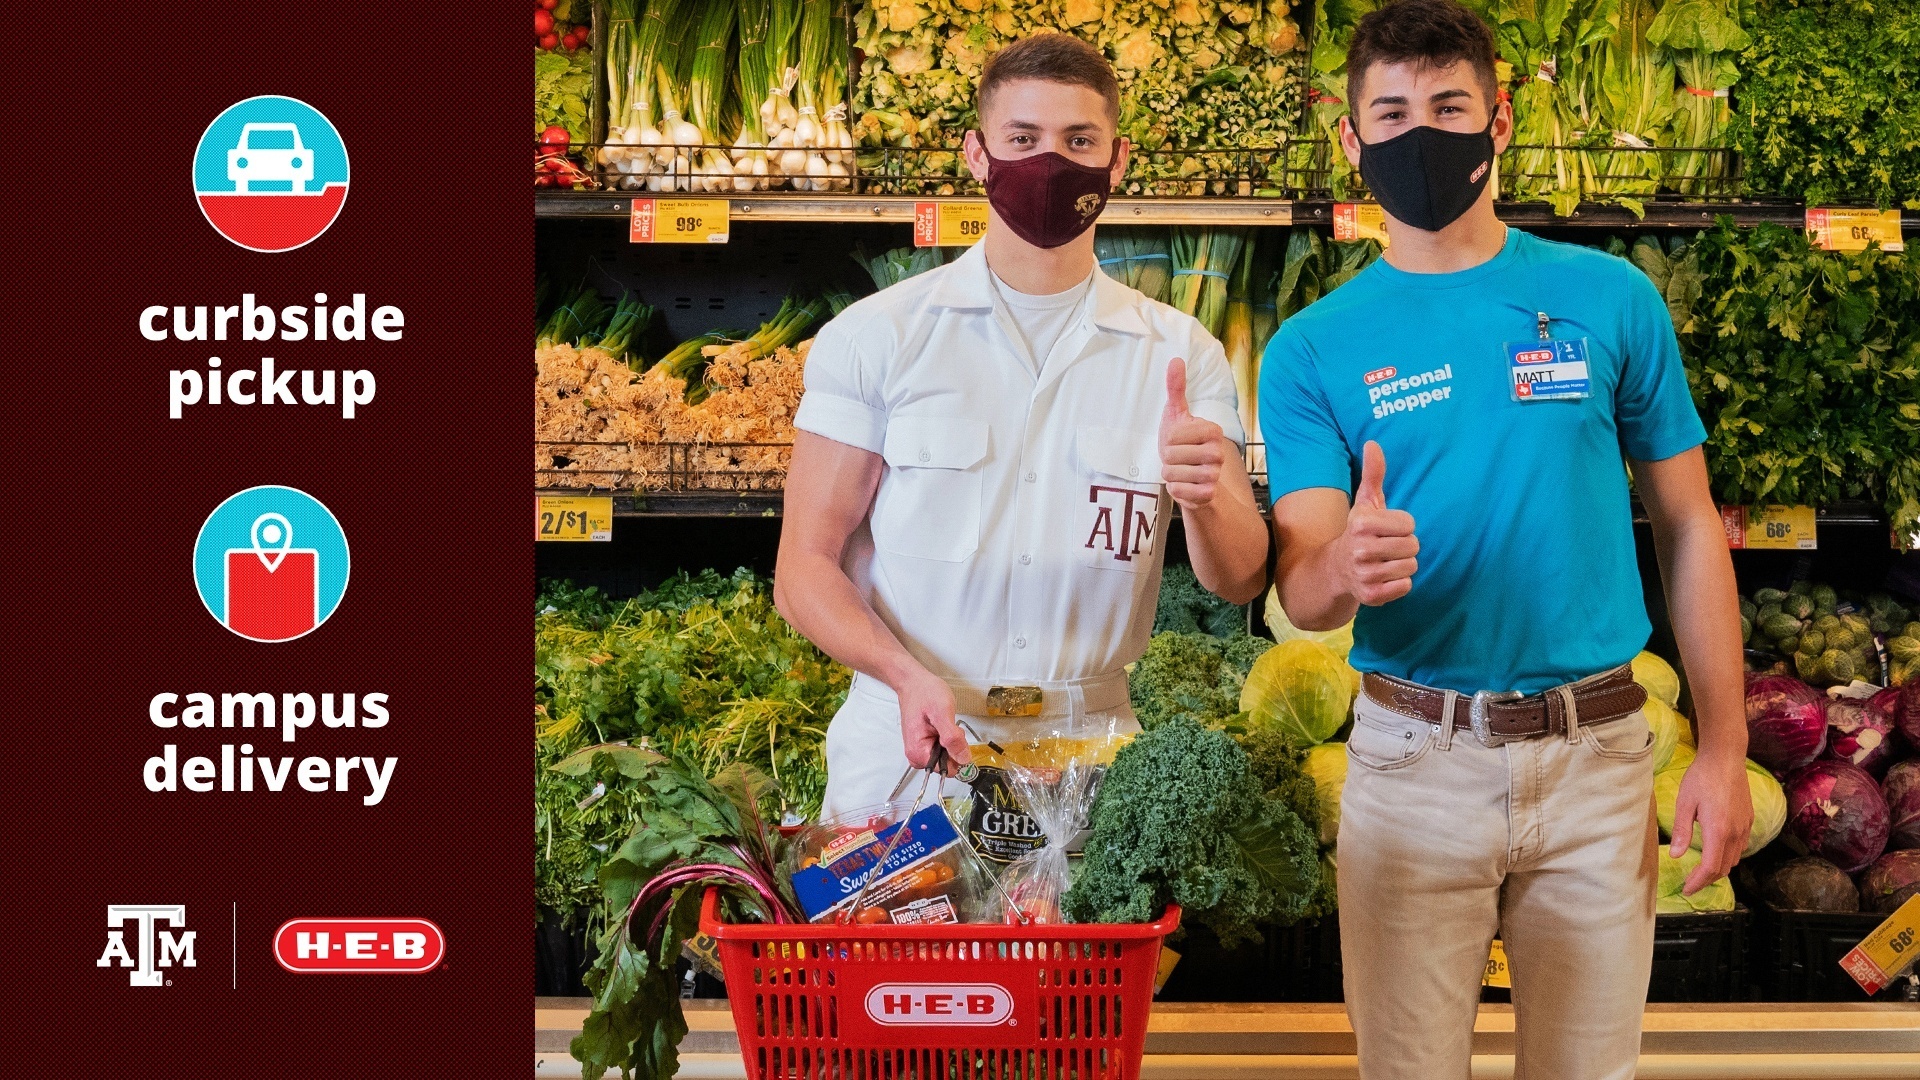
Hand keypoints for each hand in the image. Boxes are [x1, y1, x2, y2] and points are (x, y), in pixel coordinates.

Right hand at [894, 667, 970, 773]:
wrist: (913, 682)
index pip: (948, 769)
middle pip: (948, 763)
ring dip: (951, 740)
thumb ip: (953, 738)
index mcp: (918, 753)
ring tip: (942, 721)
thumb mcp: (942, 713)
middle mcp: (916, 755)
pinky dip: (947, 736)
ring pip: (947, 755)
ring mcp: (919, 750)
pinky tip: (940, 723)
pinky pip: (943, 748)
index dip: (957, 752)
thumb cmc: (924, 693)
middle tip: (947, 724)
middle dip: (954, 745)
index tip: (955, 736)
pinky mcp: (924, 744)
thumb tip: (963, 758)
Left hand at [1159, 357, 1226, 508]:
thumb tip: (1176, 360)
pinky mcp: (1208, 494)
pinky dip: (1174, 489)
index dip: (1168, 440)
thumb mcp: (1176, 414)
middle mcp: (1217, 452)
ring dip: (1169, 474)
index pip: (1174, 435)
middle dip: (1167, 459)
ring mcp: (1215, 474)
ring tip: (1178, 471)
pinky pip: (1180, 492)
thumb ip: (1176, 388)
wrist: (1190, 476)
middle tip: (1177, 458)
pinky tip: (1182, 485)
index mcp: (1212, 430)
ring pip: (1175, 475)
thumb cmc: (1181, 442)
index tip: (1177, 440)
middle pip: (1172, 455)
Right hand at [1341, 441, 1418, 605]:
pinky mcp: (1370, 596)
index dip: (1402, 526)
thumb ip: (1373, 474)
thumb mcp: (1365, 503)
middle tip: (1386, 547)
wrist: (1335, 570)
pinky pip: (1405, 586)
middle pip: (1413, 546)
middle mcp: (1360, 550)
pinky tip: (1383, 577)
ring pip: (1411, 566)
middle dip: (1404, 546)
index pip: (1410, 525)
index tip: (1385, 529)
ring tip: (1384, 561)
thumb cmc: (1359, 532)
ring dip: (1402, 564)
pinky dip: (1398, 583)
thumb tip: (1373, 443)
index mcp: (1361, 524)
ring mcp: (1364, 575)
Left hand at [1670, 749, 1753, 893]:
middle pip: (1724, 868)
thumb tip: (1675, 855)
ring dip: (1718, 869)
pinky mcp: (1749, 820)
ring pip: (1734, 859)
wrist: (1726, 758)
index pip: (1710, 867)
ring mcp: (1745, 827)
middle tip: (1690, 883)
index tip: (1687, 890)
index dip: (1698, 882)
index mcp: (1718, 831)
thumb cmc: (1701, 778)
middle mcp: (1736, 833)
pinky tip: (1715, 851)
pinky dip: (1727, 856)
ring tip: (1700, 870)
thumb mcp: (1684, 803)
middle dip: (1707, 879)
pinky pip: (1740, 847)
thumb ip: (1681, 831)